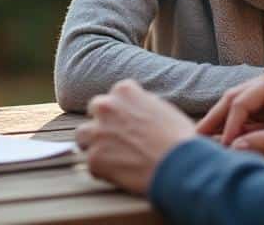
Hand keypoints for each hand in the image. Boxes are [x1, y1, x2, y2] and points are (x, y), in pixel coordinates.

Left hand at [75, 80, 195, 194]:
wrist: (179, 165)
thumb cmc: (178, 138)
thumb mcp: (163, 109)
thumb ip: (142, 104)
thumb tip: (135, 111)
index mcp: (124, 91)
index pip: (115, 95)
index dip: (123, 109)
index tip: (131, 121)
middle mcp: (106, 107)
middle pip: (95, 109)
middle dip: (104, 121)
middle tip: (119, 136)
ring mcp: (98, 133)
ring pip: (84, 135)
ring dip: (95, 143)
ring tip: (114, 156)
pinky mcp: (94, 159)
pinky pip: (92, 163)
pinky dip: (104, 169)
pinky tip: (122, 173)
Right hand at [195, 66, 263, 155]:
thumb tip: (234, 148)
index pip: (241, 102)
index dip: (228, 126)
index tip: (221, 148)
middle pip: (233, 99)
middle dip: (215, 119)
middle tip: (194, 137)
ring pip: (237, 105)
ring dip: (223, 122)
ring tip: (202, 138)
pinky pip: (248, 113)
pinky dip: (236, 125)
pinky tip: (223, 138)